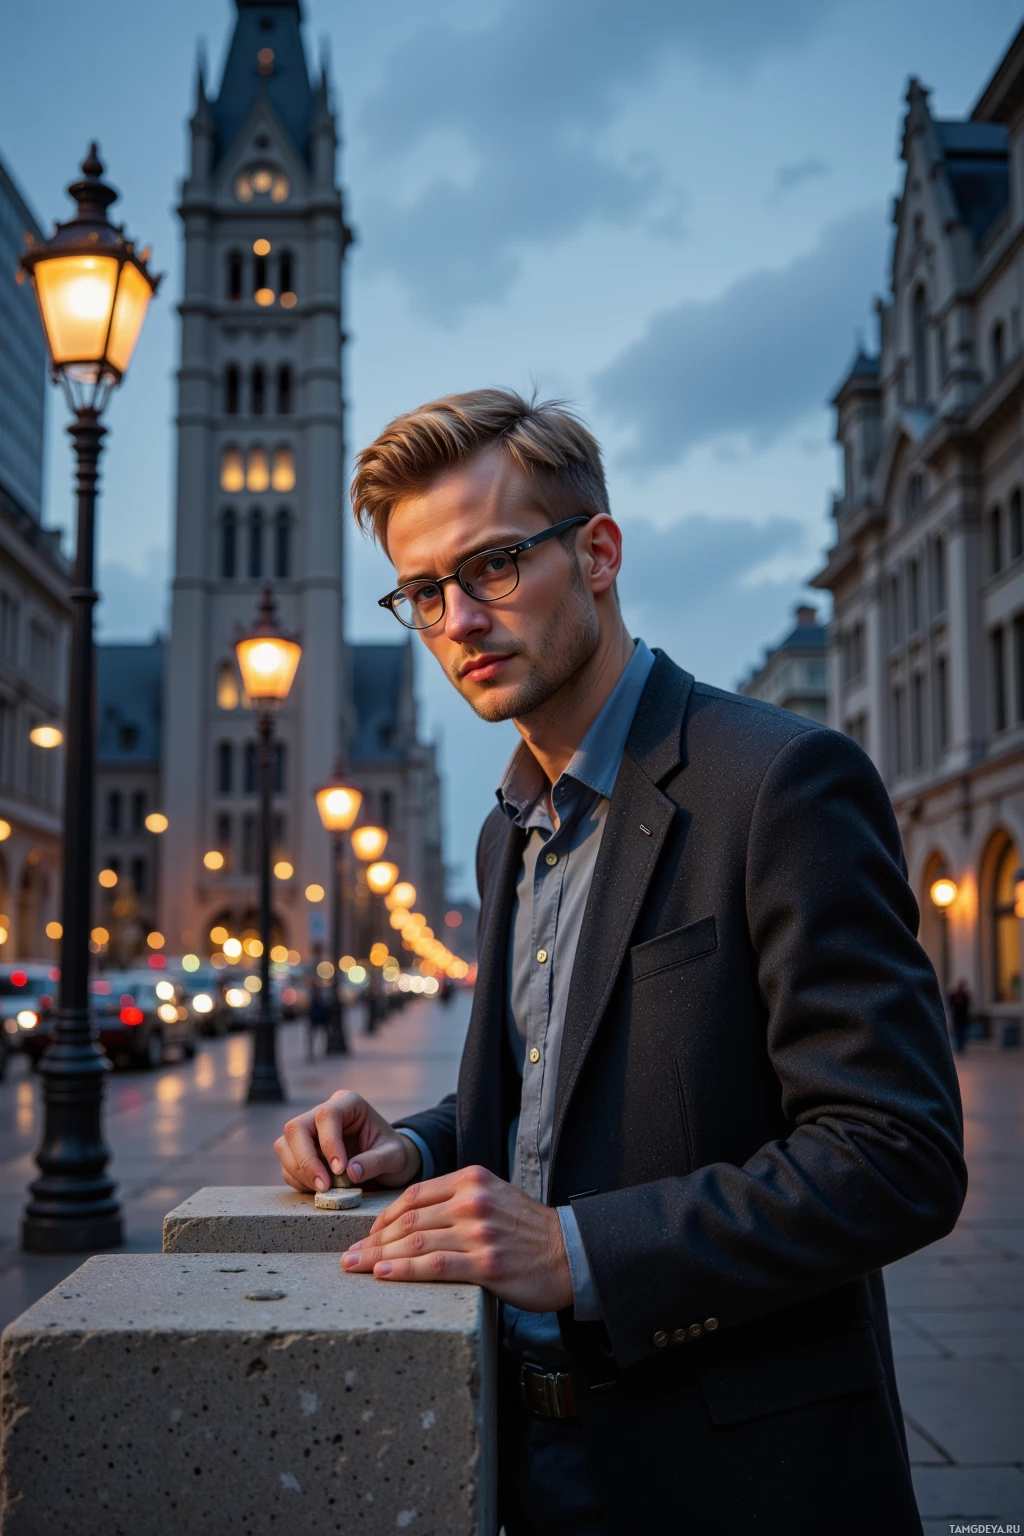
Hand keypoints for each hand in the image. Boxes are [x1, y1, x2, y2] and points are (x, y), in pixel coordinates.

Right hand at [274, 1090, 420, 1191]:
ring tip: (324, 1190)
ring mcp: (309, 1132)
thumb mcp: (394, 1157)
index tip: (340, 1170)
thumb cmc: (393, 1154)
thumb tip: (351, 1172)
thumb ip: (376, 1162)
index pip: (326, 1115)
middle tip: (324, 1186)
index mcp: (349, 1103)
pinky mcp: (302, 1152)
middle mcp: (324, 1113)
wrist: (388, 1164)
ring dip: (299, 1171)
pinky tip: (319, 1189)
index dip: (329, 1143)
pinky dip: (299, 1180)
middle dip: (306, 1160)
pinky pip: (287, 1165)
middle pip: (296, 1128)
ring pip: (284, 1145)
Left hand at [340, 1164, 573, 1311]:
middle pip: (409, 1219)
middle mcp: (473, 1201)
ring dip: (378, 1256)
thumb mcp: (493, 1197)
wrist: (570, 1253)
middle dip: (373, 1239)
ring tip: (354, 1267)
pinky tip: (383, 1274)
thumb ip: (458, 1200)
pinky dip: (404, 1269)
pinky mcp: (486, 1263)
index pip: (415, 1195)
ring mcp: (479, 1232)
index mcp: (472, 1180)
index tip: (366, 1235)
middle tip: (349, 1255)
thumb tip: (412, 1219)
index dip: (384, 1217)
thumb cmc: (527, 1230)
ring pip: (416, 1241)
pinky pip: (434, 1266)